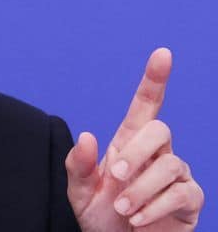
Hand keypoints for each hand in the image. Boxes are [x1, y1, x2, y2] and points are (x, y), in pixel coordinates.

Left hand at [65, 48, 203, 230]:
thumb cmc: (100, 217)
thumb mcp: (79, 191)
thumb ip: (79, 165)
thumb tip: (88, 136)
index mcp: (128, 142)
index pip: (147, 104)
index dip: (155, 79)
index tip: (162, 53)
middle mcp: (156, 153)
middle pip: (159, 129)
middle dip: (136, 152)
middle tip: (116, 178)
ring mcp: (176, 175)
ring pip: (170, 165)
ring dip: (142, 188)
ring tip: (123, 210)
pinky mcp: (189, 200)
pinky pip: (182, 193)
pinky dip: (156, 207)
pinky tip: (138, 221)